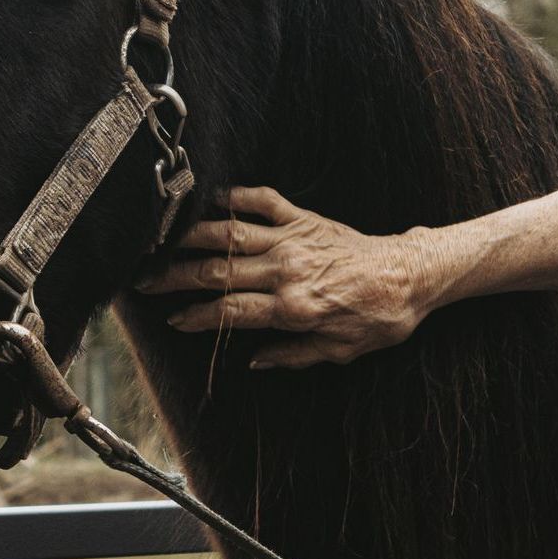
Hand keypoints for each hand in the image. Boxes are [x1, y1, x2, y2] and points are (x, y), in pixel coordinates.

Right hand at [136, 186, 435, 368]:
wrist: (411, 274)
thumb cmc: (379, 318)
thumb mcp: (340, 352)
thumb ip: (293, 356)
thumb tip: (253, 361)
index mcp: (293, 308)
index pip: (229, 312)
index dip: (195, 315)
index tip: (172, 318)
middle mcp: (286, 270)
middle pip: (218, 271)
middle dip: (176, 276)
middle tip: (145, 279)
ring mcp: (293, 239)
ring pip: (231, 234)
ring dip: (192, 237)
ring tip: (162, 240)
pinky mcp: (304, 217)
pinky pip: (262, 202)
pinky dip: (234, 197)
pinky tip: (210, 199)